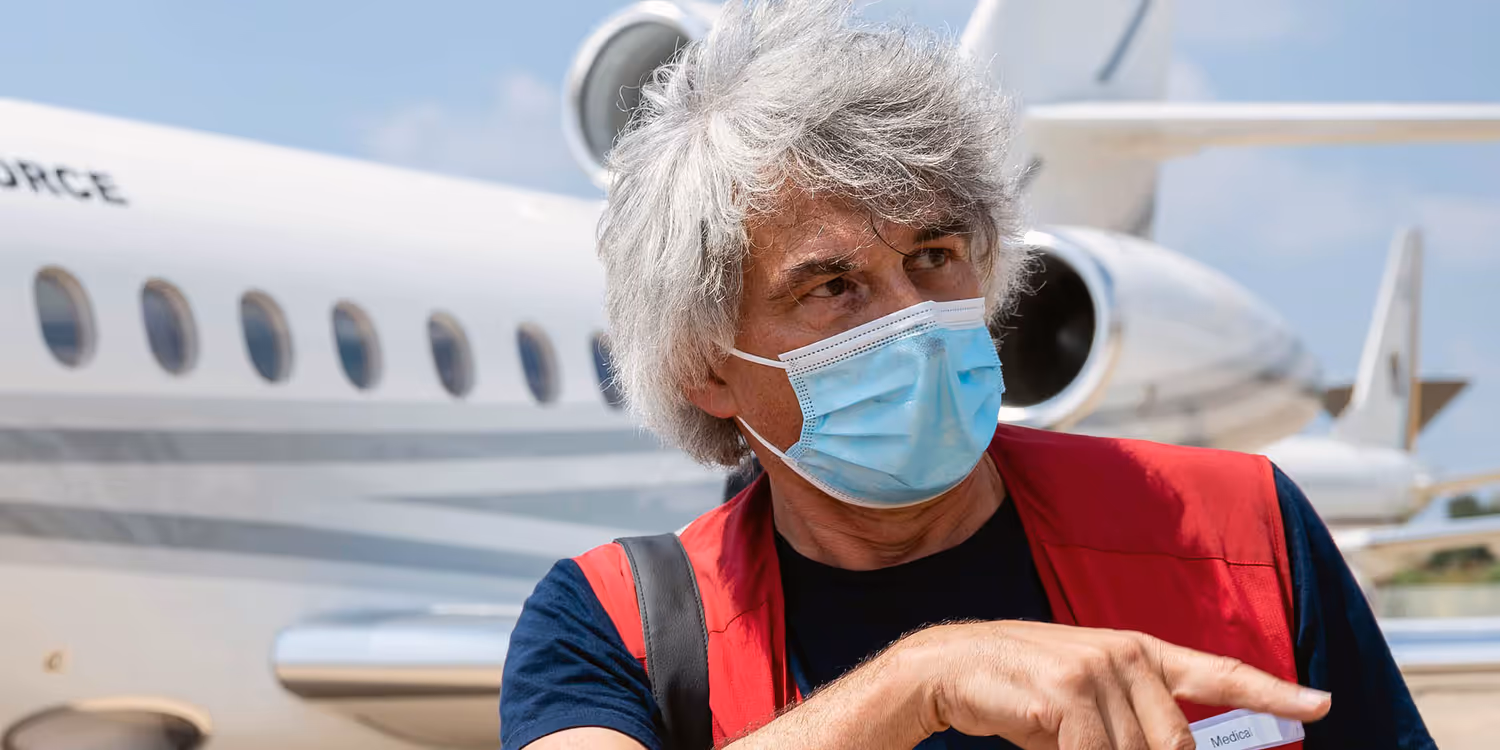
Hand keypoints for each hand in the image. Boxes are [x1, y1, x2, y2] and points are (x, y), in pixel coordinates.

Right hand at [901, 621, 1329, 749]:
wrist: (949, 666)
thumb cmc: (1019, 692)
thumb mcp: (1083, 701)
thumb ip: (1129, 724)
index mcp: (1137, 650)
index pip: (1215, 672)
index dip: (1271, 692)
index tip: (1320, 704)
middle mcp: (1125, 653)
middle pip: (1174, 744)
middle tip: (1092, 749)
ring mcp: (1097, 669)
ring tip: (1067, 743)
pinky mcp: (1067, 693)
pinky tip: (1055, 748)